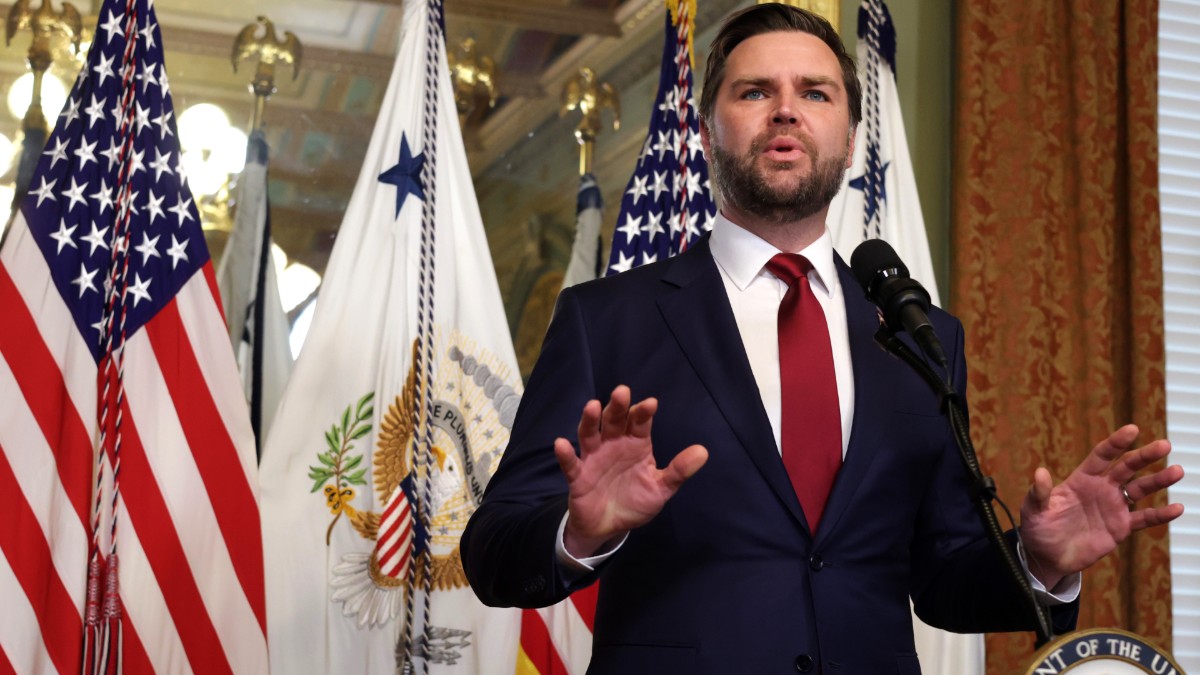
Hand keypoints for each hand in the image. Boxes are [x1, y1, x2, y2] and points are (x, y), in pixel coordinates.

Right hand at [554, 385, 707, 557]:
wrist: (610, 526)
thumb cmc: (635, 500)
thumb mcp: (660, 488)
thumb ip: (678, 470)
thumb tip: (703, 451)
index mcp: (636, 444)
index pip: (639, 423)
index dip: (643, 412)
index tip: (650, 404)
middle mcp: (613, 444)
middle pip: (613, 421)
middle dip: (617, 406)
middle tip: (621, 392)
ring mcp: (593, 458)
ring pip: (590, 434)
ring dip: (590, 420)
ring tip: (593, 406)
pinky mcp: (578, 476)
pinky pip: (570, 463)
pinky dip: (565, 454)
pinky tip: (561, 444)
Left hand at [1020, 424, 1183, 589]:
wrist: (1048, 557)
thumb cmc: (1037, 529)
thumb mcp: (1033, 510)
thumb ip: (1039, 493)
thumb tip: (1040, 473)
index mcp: (1081, 479)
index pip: (1102, 456)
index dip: (1116, 443)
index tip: (1132, 430)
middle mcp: (1101, 489)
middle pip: (1127, 467)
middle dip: (1145, 455)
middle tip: (1164, 445)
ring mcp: (1113, 507)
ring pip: (1140, 489)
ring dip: (1158, 480)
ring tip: (1177, 471)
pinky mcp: (1121, 527)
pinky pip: (1145, 519)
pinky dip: (1161, 515)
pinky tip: (1177, 508)